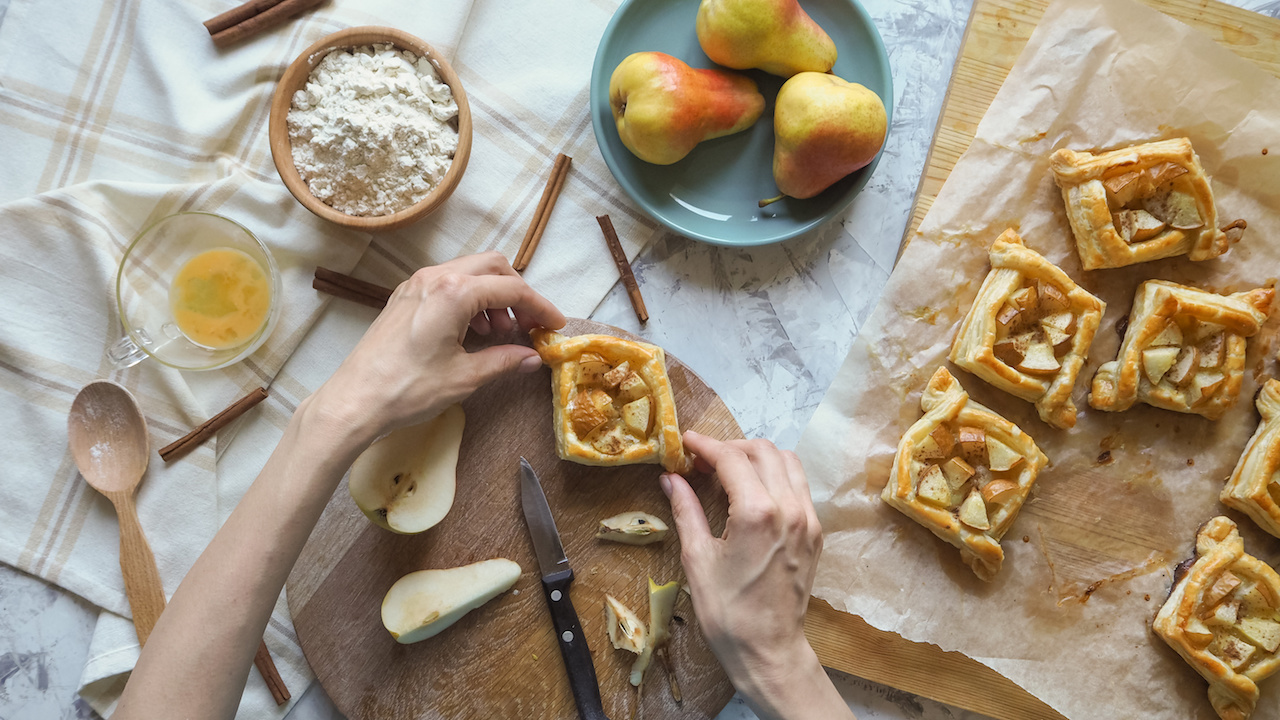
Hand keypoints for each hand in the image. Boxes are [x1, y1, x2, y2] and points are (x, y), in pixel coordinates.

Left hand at [310, 252, 564, 447]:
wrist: (355, 400)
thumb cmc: (408, 389)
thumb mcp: (464, 377)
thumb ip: (503, 360)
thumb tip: (533, 357)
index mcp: (453, 293)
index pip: (511, 288)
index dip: (540, 306)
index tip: (556, 326)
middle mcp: (434, 277)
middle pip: (492, 266)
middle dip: (517, 292)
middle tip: (528, 325)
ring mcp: (416, 284)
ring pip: (469, 272)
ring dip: (493, 295)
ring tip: (499, 333)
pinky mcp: (405, 296)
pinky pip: (448, 283)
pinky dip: (470, 299)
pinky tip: (472, 330)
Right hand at [661, 432, 852, 719]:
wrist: (769, 651)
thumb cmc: (728, 613)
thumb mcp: (698, 559)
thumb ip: (686, 510)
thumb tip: (671, 479)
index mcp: (757, 513)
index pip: (731, 458)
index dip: (705, 445)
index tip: (685, 443)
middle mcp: (789, 508)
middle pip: (763, 451)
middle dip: (730, 447)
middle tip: (703, 461)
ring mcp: (807, 519)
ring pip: (787, 462)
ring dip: (757, 457)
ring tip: (728, 472)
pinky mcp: (815, 532)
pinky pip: (798, 486)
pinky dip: (775, 476)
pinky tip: (752, 492)